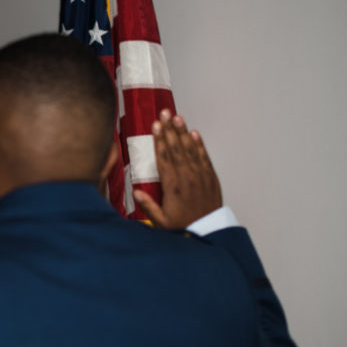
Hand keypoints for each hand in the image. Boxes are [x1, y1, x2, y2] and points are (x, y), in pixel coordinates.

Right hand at [133, 109, 221, 228]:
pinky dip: (199, 144)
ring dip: (183, 132)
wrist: (209, 232)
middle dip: (169, 129)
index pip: (164, 158)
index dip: (159, 141)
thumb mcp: (160, 221)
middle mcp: (187, 178)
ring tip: (177, 117)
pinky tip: (194, 133)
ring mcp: (200, 176)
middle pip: (177, 148)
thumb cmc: (183, 227)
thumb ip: (148, 206)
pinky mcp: (210, 178)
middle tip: (164, 114)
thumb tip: (136, 191)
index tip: (155, 127)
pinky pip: (204, 157)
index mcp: (173, 187)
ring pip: (190, 149)